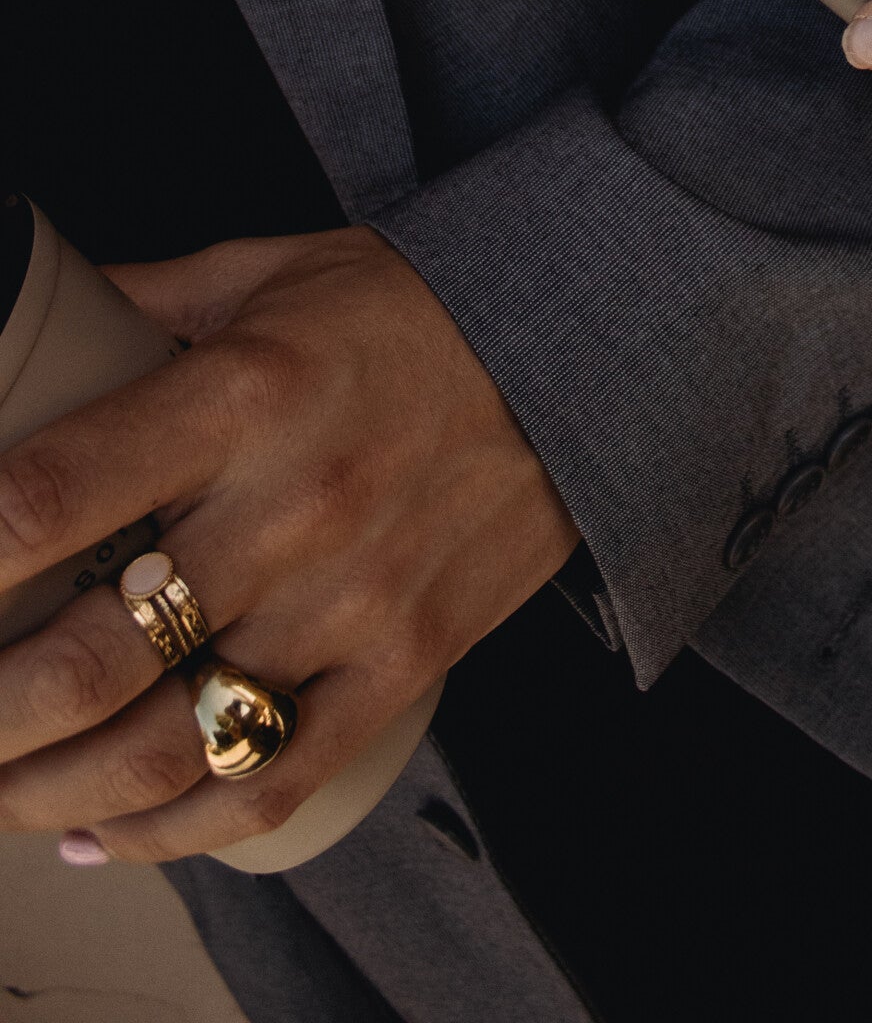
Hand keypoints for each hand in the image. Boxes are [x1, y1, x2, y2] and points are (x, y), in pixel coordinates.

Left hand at [0, 227, 575, 860]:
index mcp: (239, 394)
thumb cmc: (416, 305)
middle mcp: (287, 508)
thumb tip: (27, 312)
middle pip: (85, 661)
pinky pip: (269, 781)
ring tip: (4, 786)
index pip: (51, 494)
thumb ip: (143, 301)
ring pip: (164, 746)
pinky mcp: (404, 662)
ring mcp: (348, 601)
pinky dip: (169, 833)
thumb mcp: (272, 268)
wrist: (584, 348)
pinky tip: (102, 831)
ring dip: (50, 791)